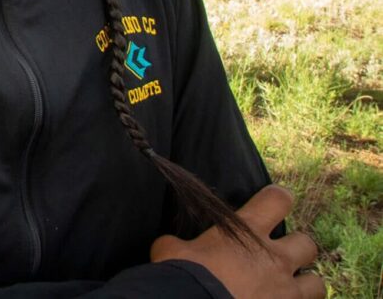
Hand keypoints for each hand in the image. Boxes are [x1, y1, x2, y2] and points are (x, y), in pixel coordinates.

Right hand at [150, 185, 323, 298]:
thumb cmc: (183, 275)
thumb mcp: (170, 250)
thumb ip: (178, 243)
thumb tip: (172, 244)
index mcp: (247, 232)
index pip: (278, 199)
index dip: (278, 198)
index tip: (274, 202)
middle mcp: (274, 259)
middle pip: (307, 244)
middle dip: (297, 249)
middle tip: (279, 256)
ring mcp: (285, 291)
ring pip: (317, 284)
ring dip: (305, 284)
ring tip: (289, 288)